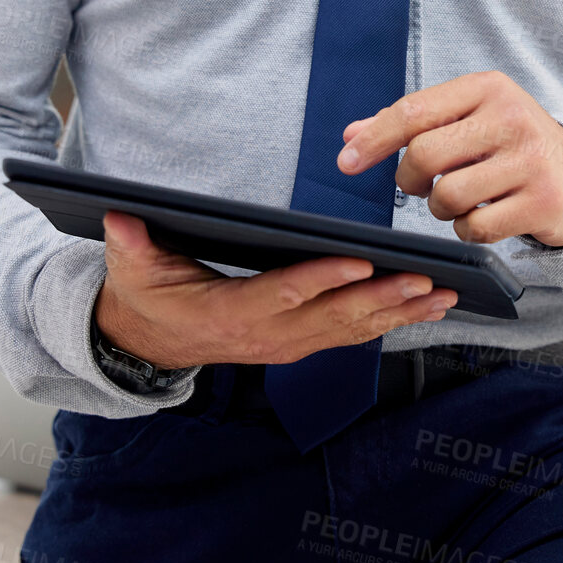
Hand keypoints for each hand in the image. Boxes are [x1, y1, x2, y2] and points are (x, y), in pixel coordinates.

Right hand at [93, 212, 458, 370]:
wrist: (149, 342)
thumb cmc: (147, 297)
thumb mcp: (132, 270)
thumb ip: (130, 245)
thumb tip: (120, 216)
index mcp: (231, 314)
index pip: (285, 295)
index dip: (324, 279)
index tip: (362, 261)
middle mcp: (266, 337)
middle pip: (333, 318)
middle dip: (383, 299)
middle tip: (427, 280)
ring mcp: (286, 346)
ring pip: (350, 332)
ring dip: (398, 315)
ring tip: (443, 296)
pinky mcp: (299, 344)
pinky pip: (350, 336)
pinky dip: (389, 323)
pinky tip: (423, 308)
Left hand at [337, 71, 562, 247]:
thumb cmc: (509, 144)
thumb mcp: (468, 119)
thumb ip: (411, 125)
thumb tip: (350, 135)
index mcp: (487, 87)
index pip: (415, 110)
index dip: (374, 139)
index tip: (345, 162)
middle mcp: (512, 116)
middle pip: (424, 156)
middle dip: (410, 180)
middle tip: (421, 185)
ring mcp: (531, 159)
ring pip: (447, 196)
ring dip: (441, 209)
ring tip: (461, 200)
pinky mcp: (543, 201)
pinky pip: (476, 228)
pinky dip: (468, 230)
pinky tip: (486, 216)